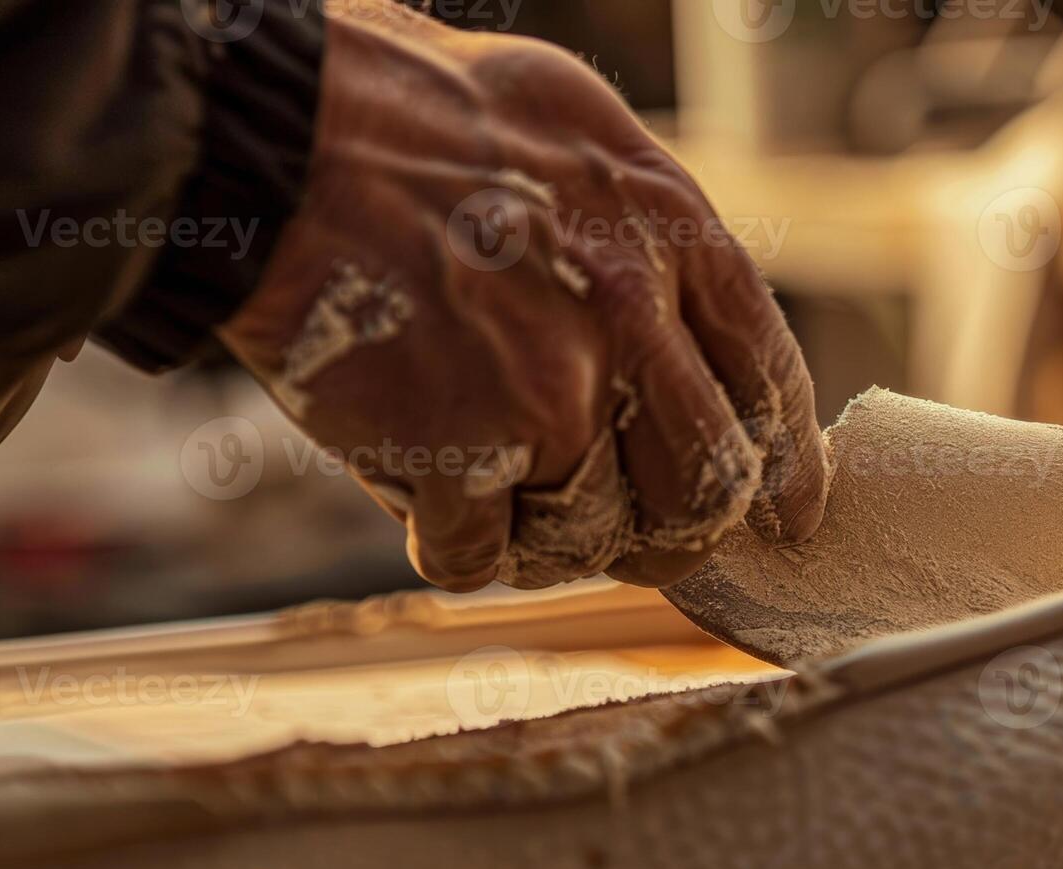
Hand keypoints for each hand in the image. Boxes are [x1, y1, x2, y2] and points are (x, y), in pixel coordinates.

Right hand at [219, 1, 827, 591]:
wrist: (273, 136)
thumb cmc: (403, 118)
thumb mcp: (574, 131)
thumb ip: (640, 230)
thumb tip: (686, 324)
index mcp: (669, 230)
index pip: (770, 378)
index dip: (788, 466)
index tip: (788, 515)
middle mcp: (632, 317)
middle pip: (706, 487)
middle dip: (679, 533)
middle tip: (639, 541)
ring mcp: (552, 392)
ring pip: (597, 537)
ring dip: (552, 540)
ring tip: (500, 497)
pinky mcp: (463, 453)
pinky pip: (484, 557)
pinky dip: (457, 545)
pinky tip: (427, 499)